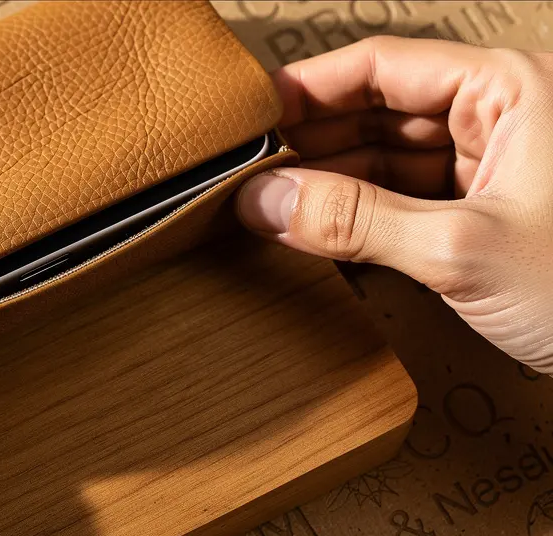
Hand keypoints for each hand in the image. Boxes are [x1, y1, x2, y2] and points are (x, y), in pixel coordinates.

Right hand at [237, 36, 552, 373]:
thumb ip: (355, 220)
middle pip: (375, 109)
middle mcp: (498, 116)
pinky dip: (357, 216)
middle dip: (310, 143)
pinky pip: (401, 199)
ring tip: (268, 207)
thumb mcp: (461, 250)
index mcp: (508, 88)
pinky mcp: (481, 213)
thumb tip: (265, 201)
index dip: (305, 90)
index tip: (246, 120)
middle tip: (246, 176)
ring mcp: (490, 166)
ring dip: (328, 183)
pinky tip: (315, 231)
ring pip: (384, 157)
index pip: (379, 66)